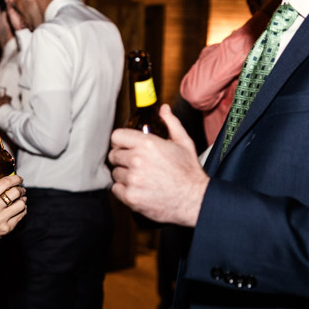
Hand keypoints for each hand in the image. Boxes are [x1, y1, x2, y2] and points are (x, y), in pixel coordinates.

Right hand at [0, 176, 26, 247]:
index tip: (19, 178)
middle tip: (21, 189)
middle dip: (21, 189)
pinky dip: (23, 210)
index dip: (15, 178)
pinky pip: (21, 215)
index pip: (5, 183)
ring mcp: (1, 219)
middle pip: (15, 193)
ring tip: (21, 199)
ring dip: (23, 200)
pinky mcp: (7, 228)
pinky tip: (19, 208)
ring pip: (21, 204)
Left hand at [109, 104, 208, 226]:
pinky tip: (137, 189)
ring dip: (124, 175)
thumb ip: (171, 123)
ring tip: (140, 178)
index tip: (125, 147)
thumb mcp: (184, 143)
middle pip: (114, 155)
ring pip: (115, 173)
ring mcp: (133, 179)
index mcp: (147, 144)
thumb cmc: (189, 172)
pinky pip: (116, 189)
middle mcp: (137, 160)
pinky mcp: (131, 197)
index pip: (116, 136)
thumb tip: (164, 109)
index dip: (121, 142)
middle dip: (122, 159)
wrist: (194, 199)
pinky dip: (124, 190)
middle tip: (134, 164)